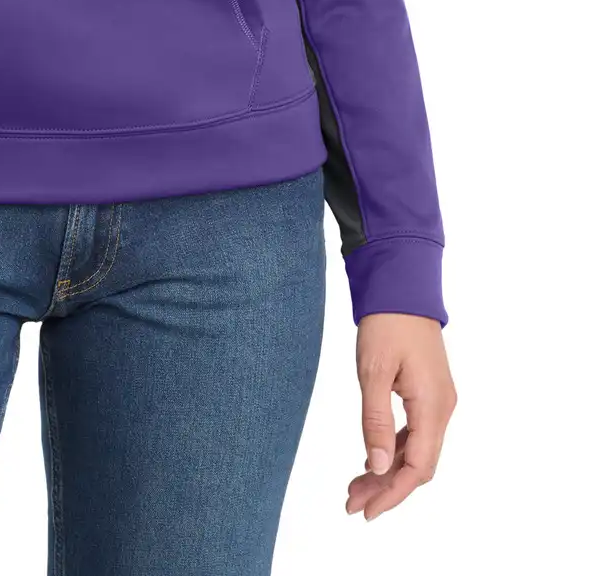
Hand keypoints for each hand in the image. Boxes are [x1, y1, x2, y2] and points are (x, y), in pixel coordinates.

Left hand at [346, 313, 456, 520]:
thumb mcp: (373, 371)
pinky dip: (395, 449)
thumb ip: (376, 421)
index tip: (366, 511)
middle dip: (387, 488)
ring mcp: (438, 400)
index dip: (393, 494)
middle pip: (419, 465)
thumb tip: (379, 468)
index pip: (418, 467)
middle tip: (352, 503)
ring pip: (417, 450)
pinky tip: (374, 458)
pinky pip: (416, 432)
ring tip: (356, 487)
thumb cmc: (386, 322)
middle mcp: (442, 408)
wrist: (402, 284)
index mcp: (433, 405)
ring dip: (389, 471)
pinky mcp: (429, 392)